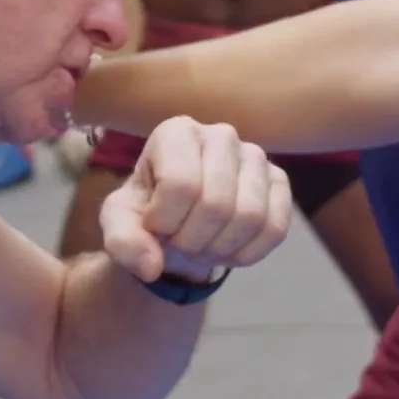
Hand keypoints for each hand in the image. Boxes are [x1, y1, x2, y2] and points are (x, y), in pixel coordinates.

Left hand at [98, 117, 291, 283]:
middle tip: (179, 242)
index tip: (154, 226)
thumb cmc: (147, 212)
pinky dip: (247, 253)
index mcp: (176, 132)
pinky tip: (226, 248)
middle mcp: (220, 135)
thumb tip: (152, 267)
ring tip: (201, 244)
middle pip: (216, 203)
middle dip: (192, 240)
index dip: (165, 222)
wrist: (179, 225)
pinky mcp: (279, 181)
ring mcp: (255, 156)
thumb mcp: (119, 224)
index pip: (180, 184)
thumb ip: (121, 242)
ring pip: (249, 216)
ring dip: (220, 248)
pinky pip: (275, 229)